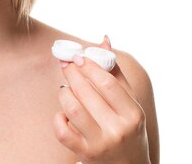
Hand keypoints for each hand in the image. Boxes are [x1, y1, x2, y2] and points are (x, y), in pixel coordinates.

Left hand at [54, 37, 150, 163]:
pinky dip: (58, 118)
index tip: (78, 56)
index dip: (89, 66)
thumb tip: (104, 40)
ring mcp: (100, 144)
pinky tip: (63, 112)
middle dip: (72, 74)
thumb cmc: (128, 128)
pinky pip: (63, 132)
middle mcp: (118, 130)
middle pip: (87, 93)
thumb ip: (116, 72)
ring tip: (65, 87)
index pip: (107, 83)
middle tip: (65, 63)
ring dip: (64, 93)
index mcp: (132, 114)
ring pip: (73, 109)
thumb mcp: (130, 103)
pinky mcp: (85, 154)